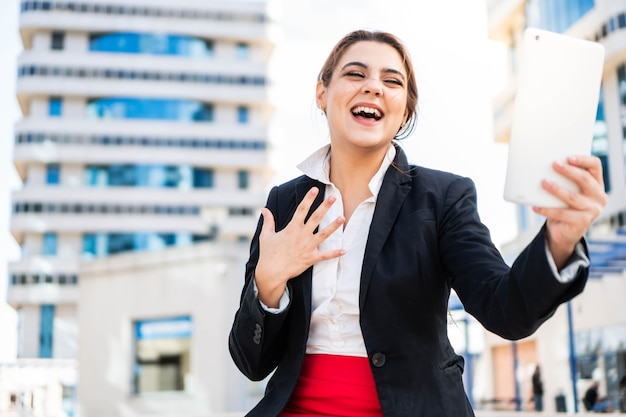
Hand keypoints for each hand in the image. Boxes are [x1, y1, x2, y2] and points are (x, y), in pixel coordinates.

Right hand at [255, 187, 345, 307]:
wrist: (271, 272)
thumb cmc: (268, 254)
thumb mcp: (266, 235)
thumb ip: (268, 221)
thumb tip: (264, 210)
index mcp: (292, 228)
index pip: (302, 210)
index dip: (308, 198)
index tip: (315, 189)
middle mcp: (301, 235)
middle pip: (316, 218)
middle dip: (325, 207)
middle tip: (333, 197)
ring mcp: (307, 247)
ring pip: (324, 234)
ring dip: (334, 226)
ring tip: (342, 218)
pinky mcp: (310, 258)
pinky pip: (325, 256)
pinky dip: (335, 253)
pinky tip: (344, 250)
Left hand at [533, 155, 607, 268]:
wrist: (564, 231)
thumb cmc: (564, 205)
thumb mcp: (568, 190)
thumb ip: (564, 180)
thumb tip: (545, 165)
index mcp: (597, 184)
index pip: (595, 166)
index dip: (583, 160)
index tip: (568, 157)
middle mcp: (598, 196)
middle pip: (585, 179)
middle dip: (568, 171)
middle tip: (553, 164)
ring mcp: (592, 210)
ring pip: (572, 196)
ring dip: (556, 189)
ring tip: (543, 182)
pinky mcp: (583, 222)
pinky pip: (562, 213)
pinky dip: (547, 209)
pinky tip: (535, 206)